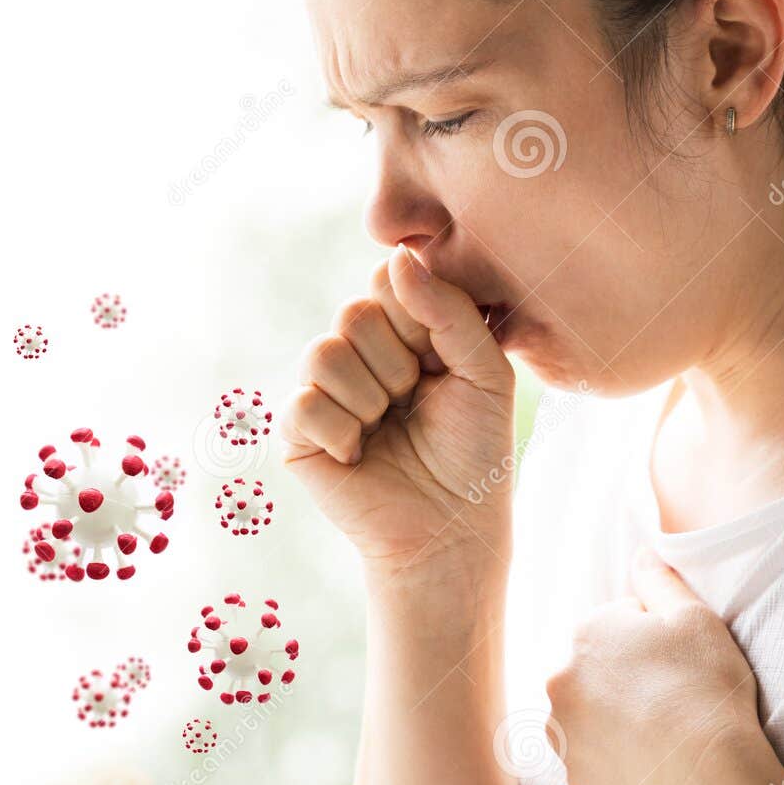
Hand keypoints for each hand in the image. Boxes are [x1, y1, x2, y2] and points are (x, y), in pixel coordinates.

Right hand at [282, 244, 516, 577]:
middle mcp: (359, 354)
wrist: (453, 529)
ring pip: (324, 353)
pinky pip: (302, 404)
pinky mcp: (298, 435)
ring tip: (387, 429)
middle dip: (397, 362)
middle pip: (353, 312)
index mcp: (403, 332)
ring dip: (370, 398)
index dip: (415, 315)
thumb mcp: (485, 372)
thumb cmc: (476, 452)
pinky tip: (359, 456)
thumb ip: (449, 309)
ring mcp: (324, 392)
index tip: (439, 359)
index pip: (387, 280)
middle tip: (415, 401)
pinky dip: (341, 432)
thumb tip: (397, 255)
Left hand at [545, 548, 783, 784]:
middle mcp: (560, 680)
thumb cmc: (706, 693)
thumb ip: (660, 579)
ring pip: (591, 712)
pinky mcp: (574, 777)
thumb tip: (641, 552)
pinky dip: (615, 756)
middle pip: (599, 668)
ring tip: (663, 733)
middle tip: (674, 699)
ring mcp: (562, 733)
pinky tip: (651, 761)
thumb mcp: (695, 618)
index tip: (680, 664)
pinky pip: (594, 756)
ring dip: (617, 716)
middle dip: (629, 677)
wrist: (709, 784)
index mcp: (586, 633)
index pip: (620, 625)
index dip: (657, 641)